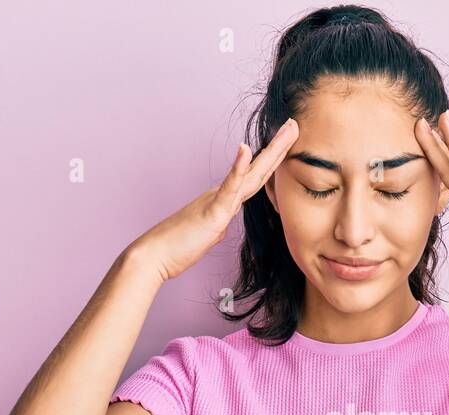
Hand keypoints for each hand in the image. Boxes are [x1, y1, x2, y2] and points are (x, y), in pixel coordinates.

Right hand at [127, 118, 299, 282]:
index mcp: (223, 201)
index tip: (287, 143)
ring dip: (270, 151)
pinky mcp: (212, 213)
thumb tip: (222, 226)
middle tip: (294, 124)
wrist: (154, 255)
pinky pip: (228, 189)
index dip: (272, 161)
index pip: (254, 179)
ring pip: (250, 174)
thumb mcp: (205, 235)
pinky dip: (238, 168)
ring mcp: (217, 201)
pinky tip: (245, 149)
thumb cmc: (177, 247)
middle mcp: (222, 195)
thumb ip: (216, 226)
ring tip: (286, 130)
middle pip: (258, 170)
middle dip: (279, 148)